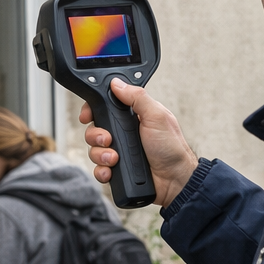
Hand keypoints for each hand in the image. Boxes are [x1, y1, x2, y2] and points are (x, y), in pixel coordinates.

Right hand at [80, 79, 198, 205]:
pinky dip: (101, 170)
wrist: (175, 180)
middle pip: (94, 129)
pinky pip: (98, 169)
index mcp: (132, 116)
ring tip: (115, 158)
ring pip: (94, 150)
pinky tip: (111, 171)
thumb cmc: (172, 148)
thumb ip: (137, 97)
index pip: (104, 108)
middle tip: (109, 140)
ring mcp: (119, 151)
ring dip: (100, 154)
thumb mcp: (157, 116)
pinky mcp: (116, 169)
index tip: (88, 116)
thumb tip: (117, 83)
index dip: (92, 110)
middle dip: (96, 135)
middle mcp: (123, 133)